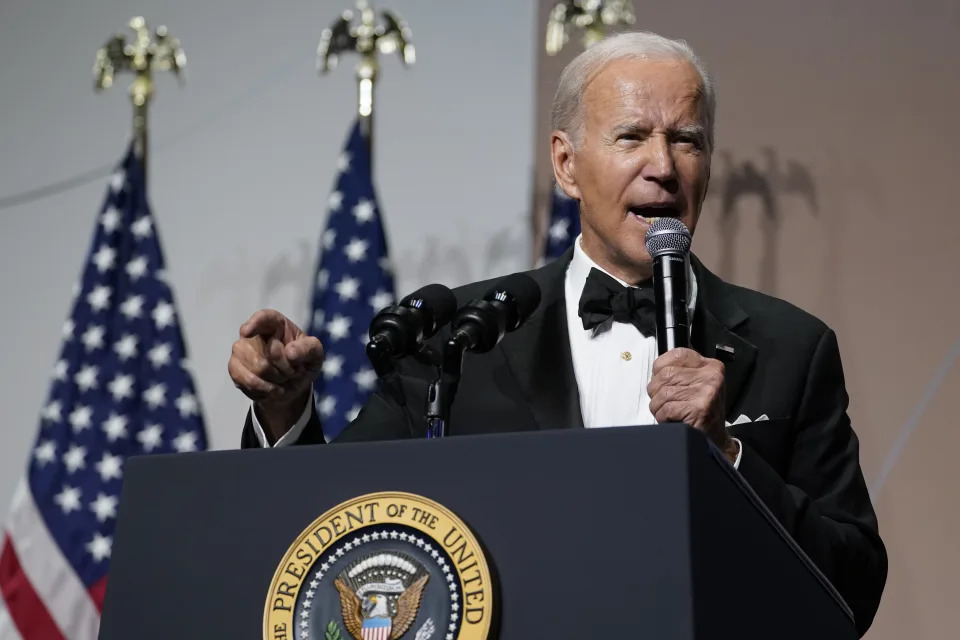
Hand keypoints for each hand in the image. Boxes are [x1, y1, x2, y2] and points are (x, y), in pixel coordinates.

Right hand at [228, 309, 323, 441]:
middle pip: (266, 351)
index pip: (263, 318)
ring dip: (276, 379)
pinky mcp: (235, 368)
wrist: (293, 385)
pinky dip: (264, 389)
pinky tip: (273, 389)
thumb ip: (308, 348)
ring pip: (257, 367)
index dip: (254, 323)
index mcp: (275, 324)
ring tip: (284, 379)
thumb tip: (289, 352)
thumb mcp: (315, 353)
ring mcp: (241, 350)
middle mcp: (254, 334)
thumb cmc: (303, 362)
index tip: (246, 332)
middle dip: (285, 367)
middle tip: (294, 371)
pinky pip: (245, 380)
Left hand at [647, 348, 737, 463]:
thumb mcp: (697, 384)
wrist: (715, 440)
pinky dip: (662, 416)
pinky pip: (666, 408)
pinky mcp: (699, 408)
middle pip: (665, 374)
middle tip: (663, 401)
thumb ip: (681, 372)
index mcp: (710, 366)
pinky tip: (672, 419)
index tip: (660, 378)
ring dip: (658, 406)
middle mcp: (710, 376)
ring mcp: (706, 392)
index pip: (677, 354)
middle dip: (656, 390)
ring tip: (669, 412)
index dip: (661, 366)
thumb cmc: (701, 412)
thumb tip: (657, 369)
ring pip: (663, 392)